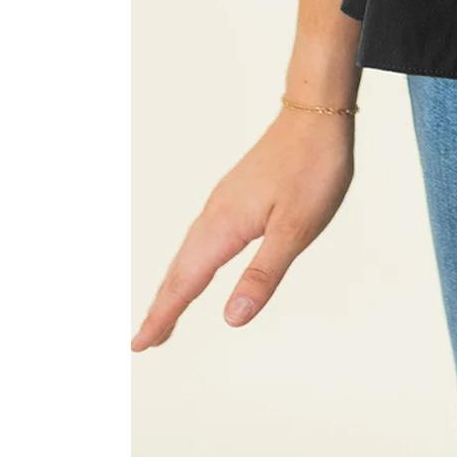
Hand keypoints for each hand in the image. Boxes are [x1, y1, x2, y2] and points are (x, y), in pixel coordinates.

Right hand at [131, 105, 354, 348]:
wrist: (316, 111)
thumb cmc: (312, 167)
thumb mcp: (297, 228)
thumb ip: (264, 273)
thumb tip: (231, 319)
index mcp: (226, 225)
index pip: (186, 282)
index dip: (163, 316)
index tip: (139, 345)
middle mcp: (216, 213)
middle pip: (181, 268)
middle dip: (163, 306)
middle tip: (144, 340)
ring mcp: (225, 200)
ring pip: (191, 250)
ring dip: (176, 284)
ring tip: (166, 312)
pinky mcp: (237, 192)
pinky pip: (204, 235)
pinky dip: (193, 259)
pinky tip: (200, 263)